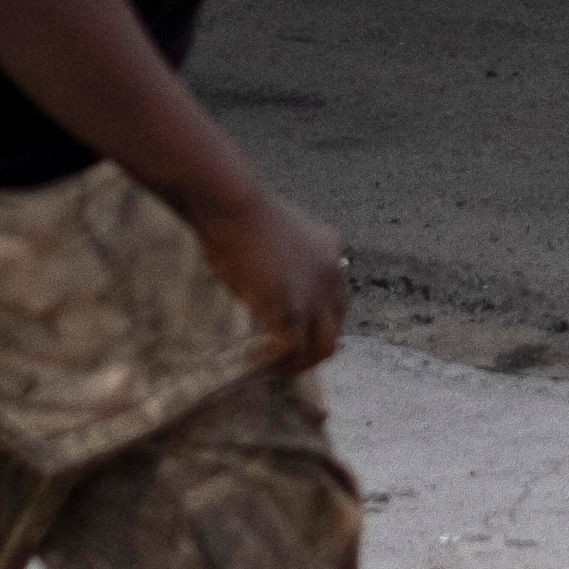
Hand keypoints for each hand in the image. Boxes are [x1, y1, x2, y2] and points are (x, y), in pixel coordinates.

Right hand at [186, 181, 350, 377]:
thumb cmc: (237, 212)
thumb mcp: (273, 234)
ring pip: (322, 347)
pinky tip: (253, 357)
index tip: (290, 335)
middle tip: (282, 360)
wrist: (232, 204)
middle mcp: (332, 273)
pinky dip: (274, 361)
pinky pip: (292, 349)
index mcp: (329, 251)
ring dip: (296, 363)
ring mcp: (316, 294)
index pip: (336, 301)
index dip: (315, 323)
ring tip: (268, 365)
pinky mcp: (293, 309)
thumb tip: (264, 287)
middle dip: (310, 349)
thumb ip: (282, 261)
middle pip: (335, 328)